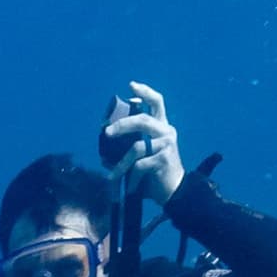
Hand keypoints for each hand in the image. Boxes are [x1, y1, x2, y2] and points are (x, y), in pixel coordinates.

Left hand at [101, 81, 181, 200]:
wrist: (173, 191)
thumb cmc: (154, 173)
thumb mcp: (141, 157)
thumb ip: (127, 149)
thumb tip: (103, 153)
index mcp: (161, 126)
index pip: (157, 102)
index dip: (145, 92)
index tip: (131, 85)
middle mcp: (166, 131)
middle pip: (143, 120)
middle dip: (122, 125)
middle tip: (107, 133)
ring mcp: (167, 145)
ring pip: (137, 147)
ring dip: (121, 163)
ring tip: (112, 176)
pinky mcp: (164, 160)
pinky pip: (139, 165)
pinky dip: (130, 177)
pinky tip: (128, 185)